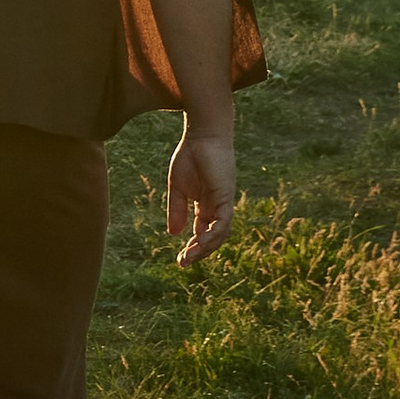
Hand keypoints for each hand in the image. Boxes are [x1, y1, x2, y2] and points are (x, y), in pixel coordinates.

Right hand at [166, 126, 235, 265]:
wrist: (202, 135)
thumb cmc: (190, 156)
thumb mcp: (177, 187)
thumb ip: (177, 209)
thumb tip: (173, 234)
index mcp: (205, 207)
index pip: (200, 234)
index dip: (191, 248)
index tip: (179, 259)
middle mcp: (216, 209)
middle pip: (211, 239)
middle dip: (198, 253)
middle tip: (183, 263)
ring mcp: (223, 204)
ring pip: (219, 234)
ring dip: (205, 248)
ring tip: (189, 256)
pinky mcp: (226, 197)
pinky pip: (223, 222)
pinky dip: (213, 234)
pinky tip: (201, 242)